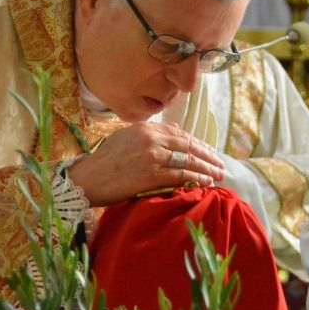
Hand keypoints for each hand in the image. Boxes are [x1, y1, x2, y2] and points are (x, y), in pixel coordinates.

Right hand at [67, 122, 226, 206]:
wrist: (88, 178)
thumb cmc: (103, 161)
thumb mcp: (124, 138)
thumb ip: (148, 134)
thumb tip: (173, 133)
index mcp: (145, 127)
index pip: (179, 133)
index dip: (197, 143)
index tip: (207, 151)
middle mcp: (151, 138)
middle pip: (188, 145)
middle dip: (207, 155)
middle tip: (220, 163)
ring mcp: (153, 156)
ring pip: (188, 160)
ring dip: (207, 167)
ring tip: (218, 174)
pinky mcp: (152, 174)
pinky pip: (181, 175)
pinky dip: (197, 178)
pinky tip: (206, 182)